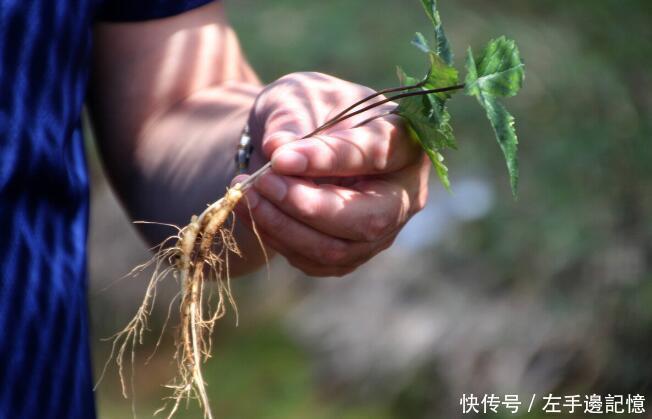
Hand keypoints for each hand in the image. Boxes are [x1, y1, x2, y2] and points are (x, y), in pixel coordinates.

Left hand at [233, 72, 429, 276]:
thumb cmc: (307, 110)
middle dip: (308, 206)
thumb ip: (290, 118)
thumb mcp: (296, 96)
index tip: (280, 158)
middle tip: (261, 182)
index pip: (374, 153)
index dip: (328, 159)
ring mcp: (382, 230)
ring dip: (284, 225)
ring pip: (338, 248)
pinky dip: (279, 239)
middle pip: (368, 218)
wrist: (295, 144)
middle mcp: (404, 192)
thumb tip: (278, 149)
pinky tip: (254, 211)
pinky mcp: (353, 252)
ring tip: (245, 193)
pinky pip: (317, 262)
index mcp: (404, 139)